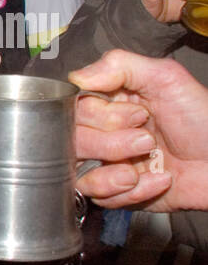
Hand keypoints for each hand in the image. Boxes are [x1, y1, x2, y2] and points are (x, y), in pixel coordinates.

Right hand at [71, 49, 207, 211]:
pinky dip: (134, 191)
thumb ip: (120, 66)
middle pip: (70, 142)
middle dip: (111, 144)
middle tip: (146, 139)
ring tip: (148, 163)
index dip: (99, 115)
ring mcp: (107, 165)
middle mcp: (103, 133)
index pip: (73, 108)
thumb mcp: (168, 79)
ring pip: (78, 174)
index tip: (137, 114)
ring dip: (115, 172)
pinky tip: (158, 179)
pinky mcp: (116, 193)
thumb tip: (77, 76)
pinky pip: (101, 198)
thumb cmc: (204, 122)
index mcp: (110, 103)